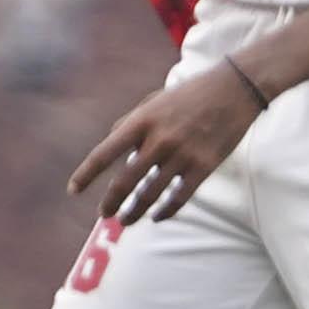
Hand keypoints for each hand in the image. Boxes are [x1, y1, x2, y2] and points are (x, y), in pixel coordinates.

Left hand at [71, 57, 264, 221]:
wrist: (235, 88)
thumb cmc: (190, 94)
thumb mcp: (154, 100)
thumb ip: (131, 122)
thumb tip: (111, 144)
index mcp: (141, 121)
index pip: (104, 153)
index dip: (86, 174)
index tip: (73, 191)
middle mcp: (159, 139)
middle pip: (125, 182)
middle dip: (111, 203)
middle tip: (105, 215)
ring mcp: (182, 154)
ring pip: (150, 195)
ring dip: (135, 212)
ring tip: (127, 220)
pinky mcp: (204, 166)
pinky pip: (179, 198)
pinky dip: (165, 212)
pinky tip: (157, 217)